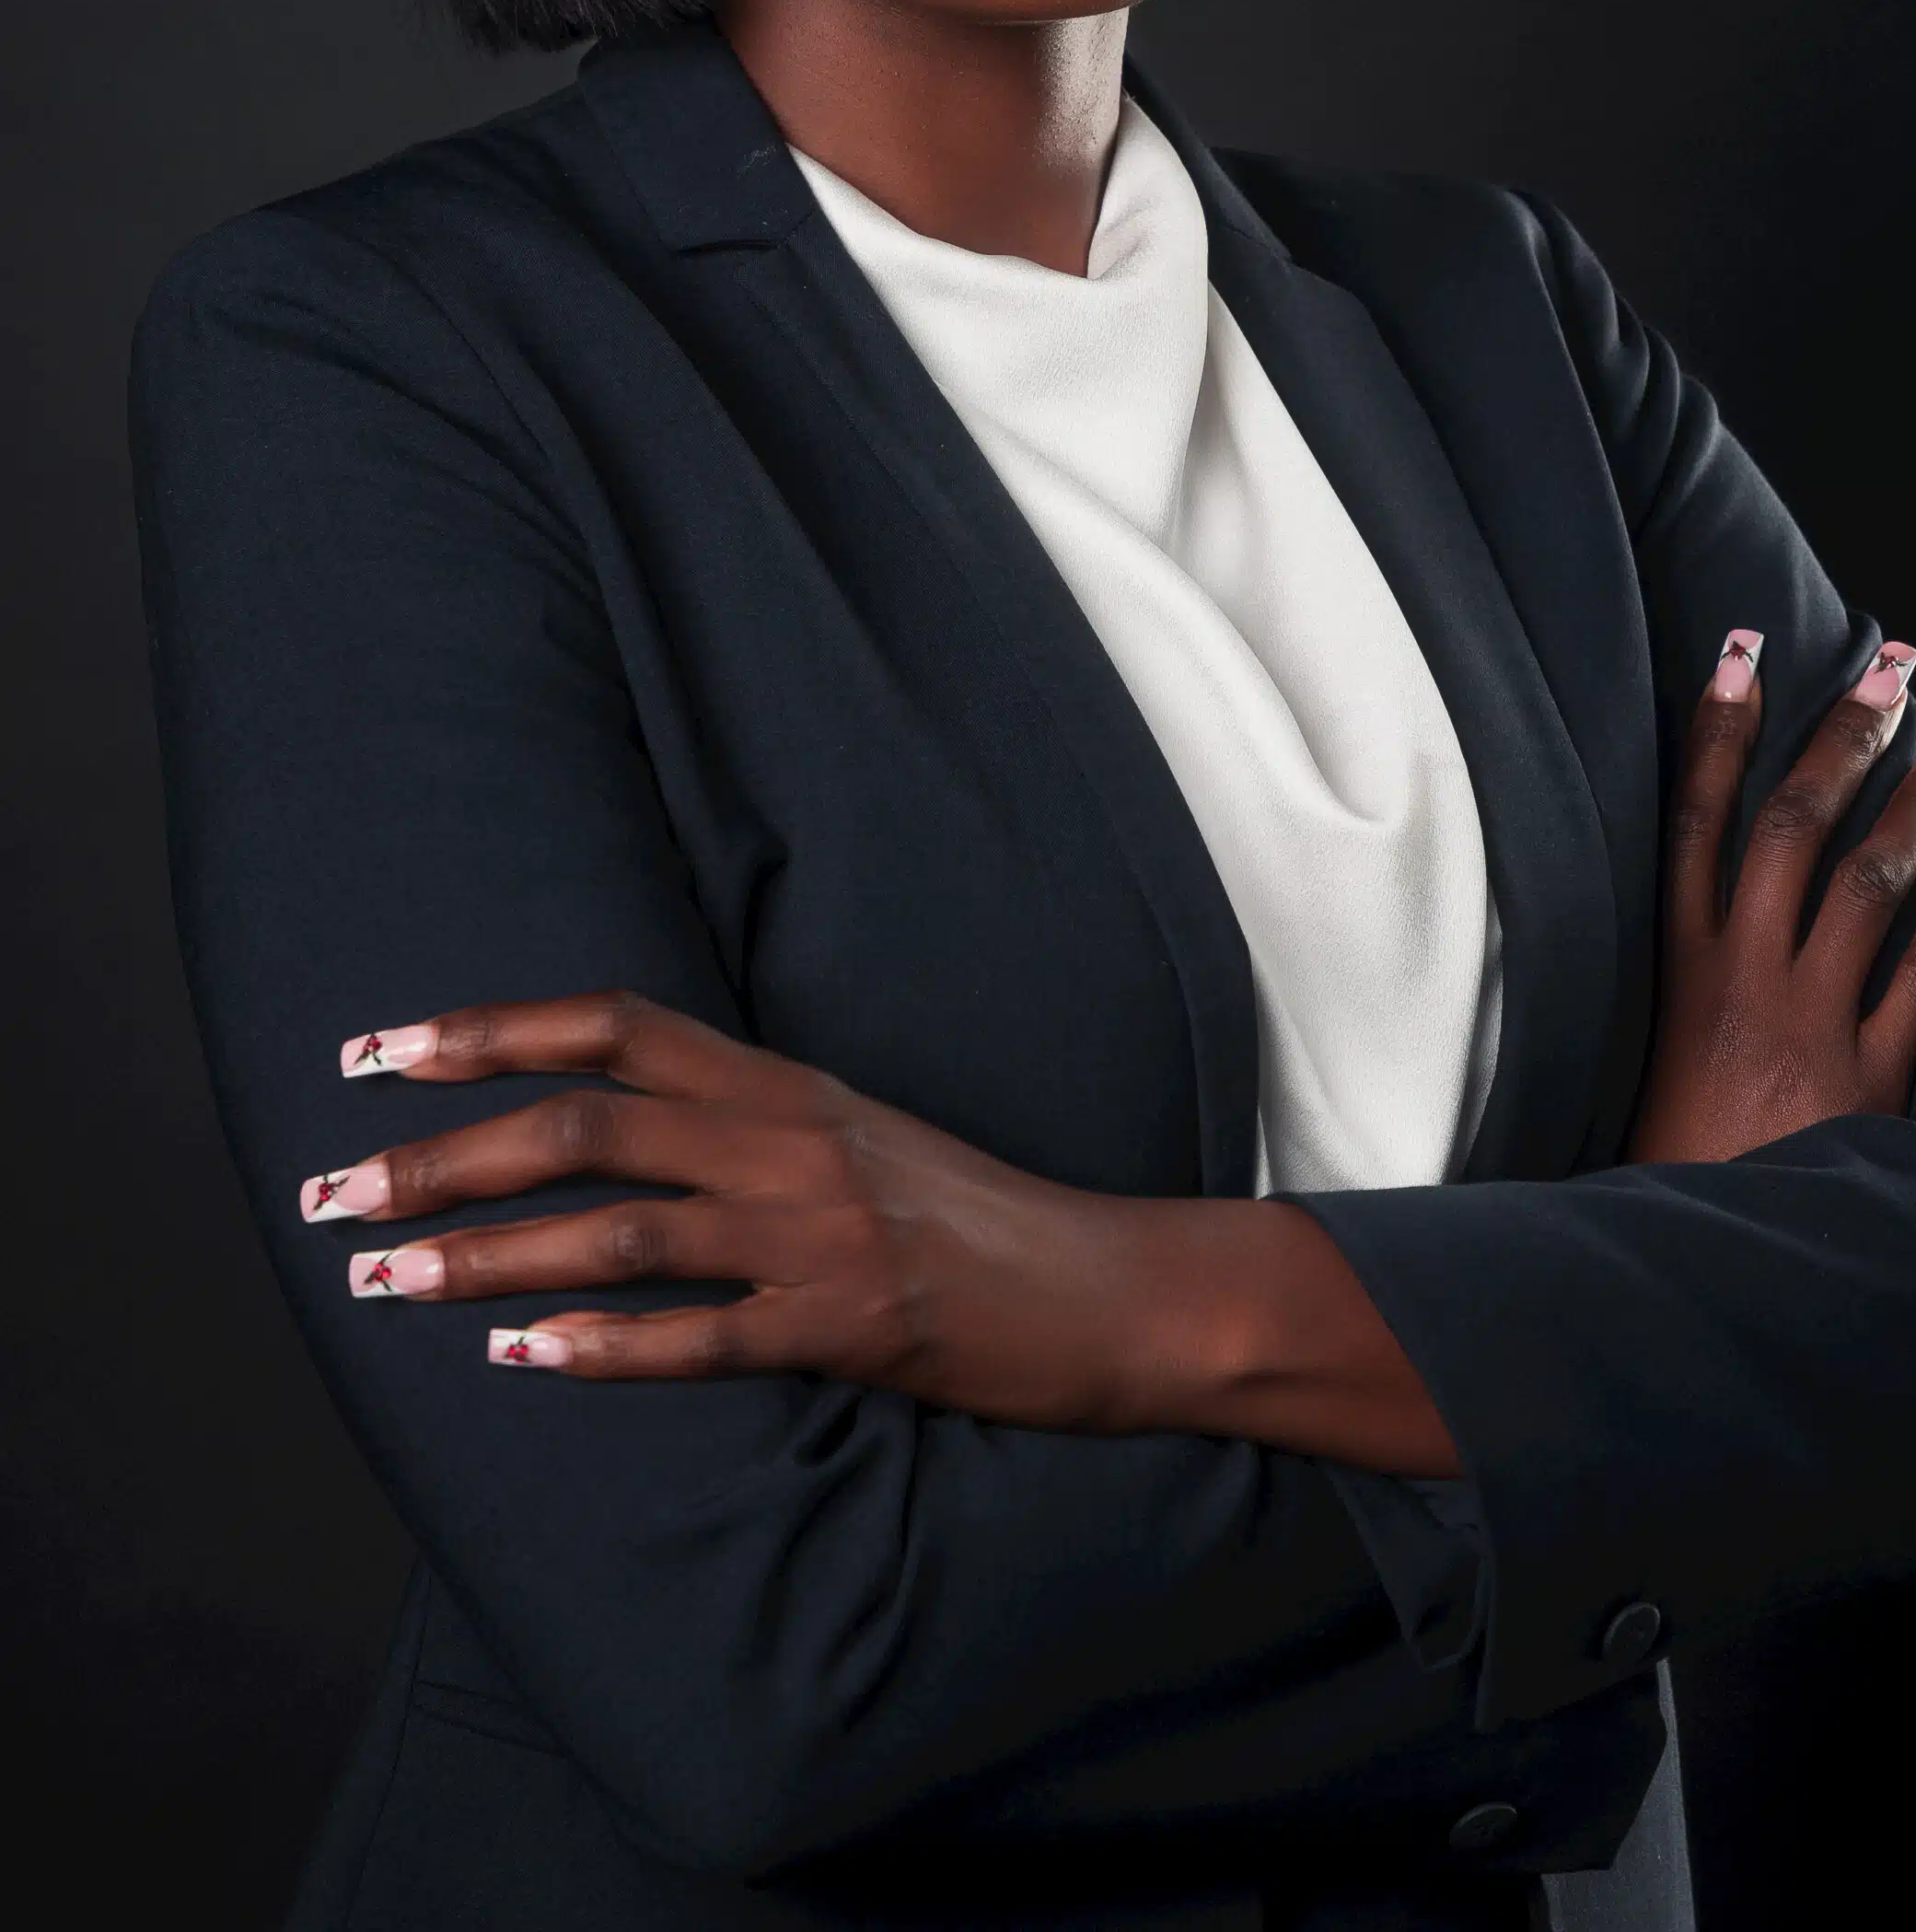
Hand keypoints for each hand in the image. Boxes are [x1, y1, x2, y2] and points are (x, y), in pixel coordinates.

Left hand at [301, 993, 1163, 1411]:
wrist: (1116, 1287)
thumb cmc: (979, 1216)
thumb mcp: (857, 1133)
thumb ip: (745, 1122)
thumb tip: (619, 1123)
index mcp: (784, 1083)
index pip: (612, 1026)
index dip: (487, 1031)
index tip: (376, 1049)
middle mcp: (788, 1140)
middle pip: (583, 1125)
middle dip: (438, 1153)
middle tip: (328, 1191)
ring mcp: (817, 1233)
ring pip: (617, 1231)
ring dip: (480, 1254)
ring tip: (378, 1283)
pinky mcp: (848, 1328)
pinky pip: (701, 1339)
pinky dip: (601, 1347)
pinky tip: (519, 1360)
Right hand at [1626, 631, 1915, 1165]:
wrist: (1694, 1275)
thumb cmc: (1663, 1170)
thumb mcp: (1633, 1065)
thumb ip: (1666, 994)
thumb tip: (1682, 921)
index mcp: (1676, 968)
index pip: (1697, 818)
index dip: (1722, 730)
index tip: (1746, 653)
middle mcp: (1742, 977)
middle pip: (1794, 826)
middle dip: (1843, 736)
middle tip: (1889, 666)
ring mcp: (1809, 1024)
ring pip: (1867, 884)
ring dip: (1915, 802)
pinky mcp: (1870, 1082)